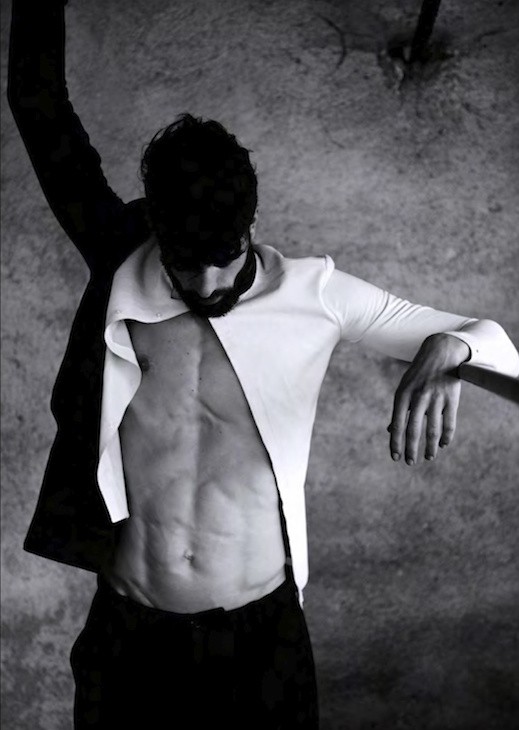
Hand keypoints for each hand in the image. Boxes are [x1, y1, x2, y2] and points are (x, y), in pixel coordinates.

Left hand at [388, 334, 469, 464]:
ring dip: (430, 447)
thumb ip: (399, 409)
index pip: (397, 424)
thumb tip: (390, 430)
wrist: (441, 353)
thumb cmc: (418, 374)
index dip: (396, 442)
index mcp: (403, 394)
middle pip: (414, 430)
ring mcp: (436, 398)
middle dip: (411, 449)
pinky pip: (449, 423)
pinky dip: (446, 437)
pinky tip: (442, 445)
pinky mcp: (452, 399)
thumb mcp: (404, 388)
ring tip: (428, 457)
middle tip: (410, 462)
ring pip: (433, 430)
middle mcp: (419, 397)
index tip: (395, 457)